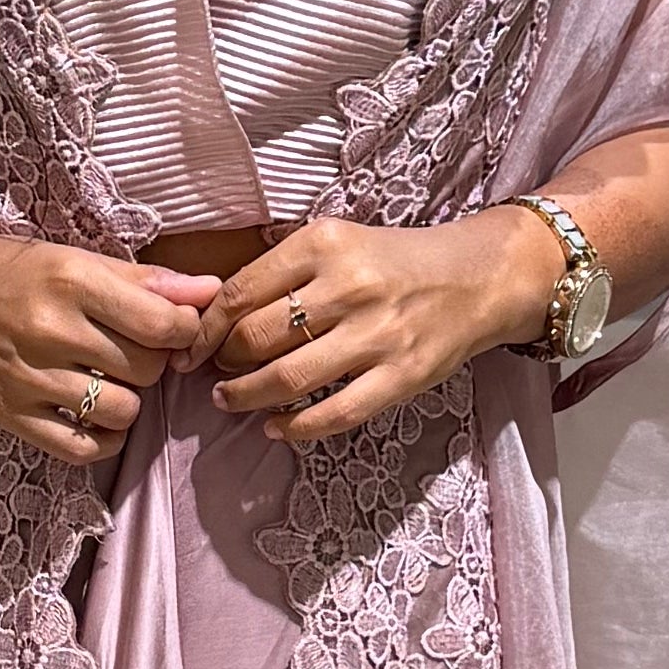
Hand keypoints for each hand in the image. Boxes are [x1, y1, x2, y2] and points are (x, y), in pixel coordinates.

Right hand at [0, 224, 218, 463]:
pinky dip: (102, 437)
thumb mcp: (70, 258)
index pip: (164, 323)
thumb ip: (143, 279)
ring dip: (128, 398)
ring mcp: (28, 379)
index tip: (174, 325)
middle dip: (153, 359)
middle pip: (147, 368)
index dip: (184, 328)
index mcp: (70, 282)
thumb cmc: (0, 269)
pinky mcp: (10, 416)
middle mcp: (50, 332)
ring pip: (123, 411)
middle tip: (130, 346)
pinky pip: (81, 449)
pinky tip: (95, 415)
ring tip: (107, 377)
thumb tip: (208, 291)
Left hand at [202, 204, 560, 439]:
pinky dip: (295, 427)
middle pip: (257, 336)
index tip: (191, 347)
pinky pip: (335, 413)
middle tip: (217, 372)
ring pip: (288, 377)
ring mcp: (377, 334)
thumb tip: (214, 309)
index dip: (205, 328)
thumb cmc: (395, 262)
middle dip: (225, 361)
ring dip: (247, 396)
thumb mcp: (338, 241)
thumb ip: (284, 267)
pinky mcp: (402, 376)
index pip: (240, 291)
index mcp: (325, 243)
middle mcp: (349, 286)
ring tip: (231, 400)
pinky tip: (275, 427)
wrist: (478, 278)